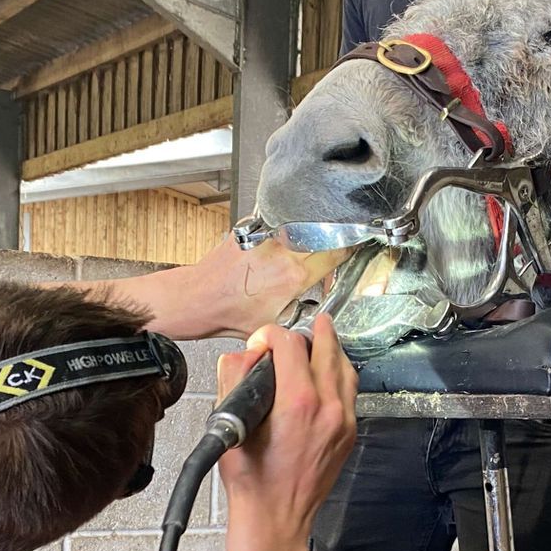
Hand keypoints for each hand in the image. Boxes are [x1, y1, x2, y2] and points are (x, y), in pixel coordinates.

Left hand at [200, 235, 352, 335]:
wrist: (198, 299)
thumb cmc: (229, 315)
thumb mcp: (277, 324)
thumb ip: (305, 317)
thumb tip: (322, 314)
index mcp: (293, 275)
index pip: (335, 252)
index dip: (348, 249)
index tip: (353, 247)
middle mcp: (281, 251)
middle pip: (320, 236)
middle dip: (326, 244)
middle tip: (323, 256)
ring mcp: (264, 236)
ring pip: (297, 229)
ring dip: (302, 238)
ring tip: (292, 256)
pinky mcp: (249, 228)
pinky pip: (274, 226)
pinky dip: (279, 235)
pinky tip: (270, 253)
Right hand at [215, 316, 356, 546]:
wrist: (275, 517)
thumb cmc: (251, 478)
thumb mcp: (229, 423)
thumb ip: (234, 377)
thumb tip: (246, 353)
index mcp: (297, 402)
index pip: (291, 344)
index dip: (271, 334)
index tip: (260, 342)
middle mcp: (328, 407)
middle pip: (327, 348)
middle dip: (313, 332)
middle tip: (304, 324)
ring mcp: (344, 421)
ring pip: (345, 368)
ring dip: (331, 350)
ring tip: (319, 341)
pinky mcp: (349, 434)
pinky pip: (350, 391)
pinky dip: (339, 375)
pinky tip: (326, 373)